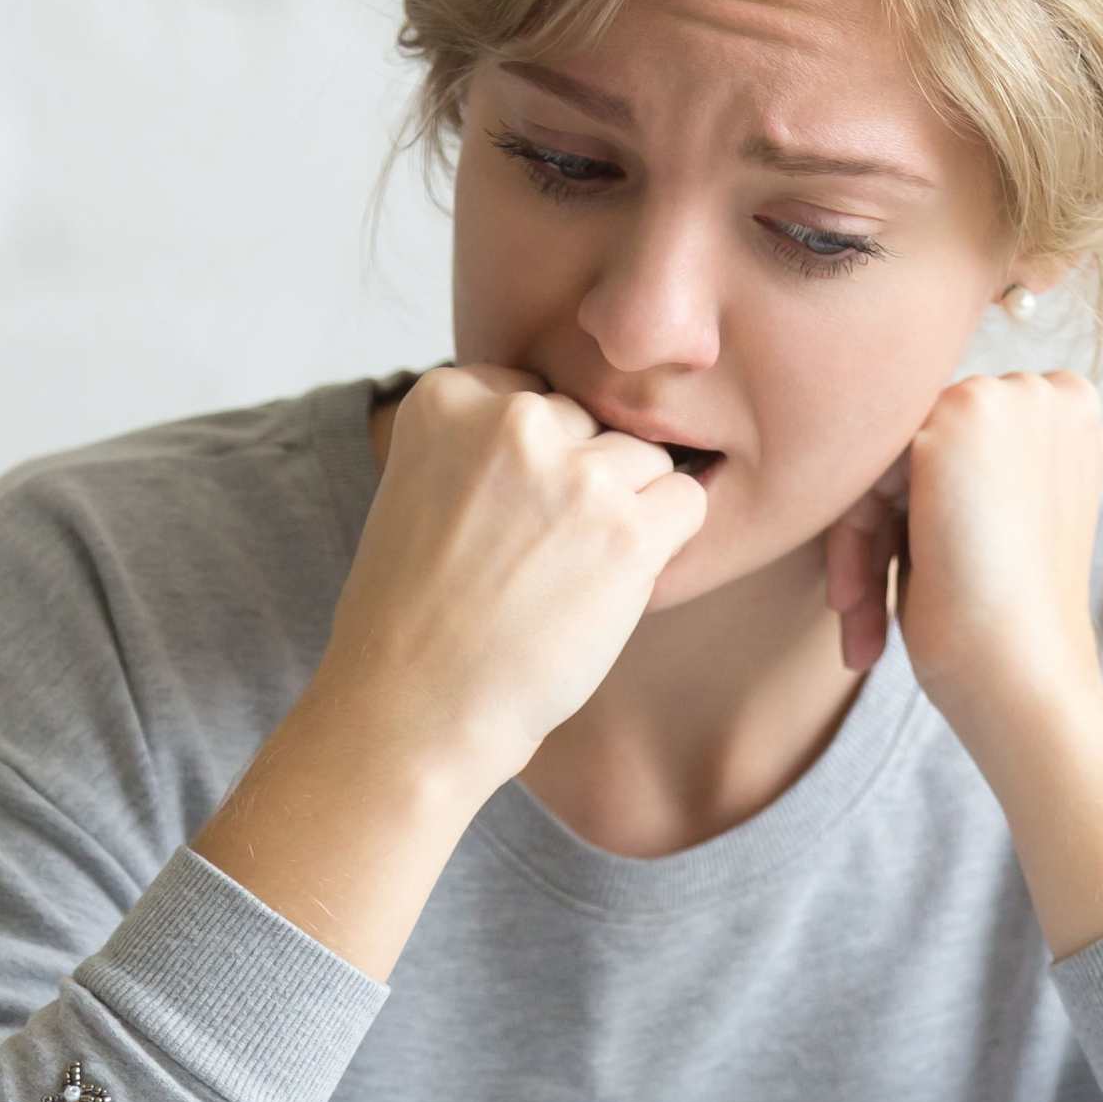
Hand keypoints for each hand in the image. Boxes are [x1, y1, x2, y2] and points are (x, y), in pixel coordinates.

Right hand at [195, 365, 703, 976]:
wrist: (414, 707)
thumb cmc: (415, 616)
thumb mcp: (420, 489)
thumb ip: (484, 444)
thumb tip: (579, 423)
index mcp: (446, 397)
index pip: (535, 394)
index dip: (534, 462)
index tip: (505, 517)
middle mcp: (513, 420)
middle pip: (592, 422)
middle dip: (582, 480)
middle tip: (539, 556)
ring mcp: (575, 473)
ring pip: (645, 459)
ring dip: (627, 511)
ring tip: (570, 575)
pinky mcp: (628, 530)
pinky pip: (687, 500)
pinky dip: (667, 541)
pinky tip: (615, 583)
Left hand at [825, 370, 1102, 959]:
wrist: (1024, 679)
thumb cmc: (1008, 630)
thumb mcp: (995, 530)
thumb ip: (960, 474)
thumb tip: (887, 457)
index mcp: (1072, 419)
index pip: (958, 456)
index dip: (918, 526)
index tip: (898, 597)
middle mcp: (1048, 394)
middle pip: (916, 454)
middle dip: (883, 541)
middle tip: (862, 626)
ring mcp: (1008, 397)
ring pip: (885, 463)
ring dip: (862, 555)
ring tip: (860, 634)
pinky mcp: (960, 413)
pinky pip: (865, 467)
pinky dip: (851, 541)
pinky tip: (853, 606)